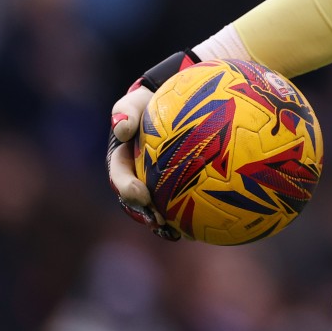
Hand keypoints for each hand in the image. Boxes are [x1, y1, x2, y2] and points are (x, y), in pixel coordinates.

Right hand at [106, 49, 198, 239]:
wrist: (185, 96)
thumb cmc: (158, 97)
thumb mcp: (139, 100)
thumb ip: (127, 110)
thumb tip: (122, 128)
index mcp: (125, 156)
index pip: (120, 176)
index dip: (127, 188)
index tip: (141, 195)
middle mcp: (139, 172)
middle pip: (138, 199)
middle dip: (144, 213)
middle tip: (157, 221)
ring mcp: (159, 179)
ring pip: (160, 205)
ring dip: (166, 222)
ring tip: (178, 234)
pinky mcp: (182, 183)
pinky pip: (189, 199)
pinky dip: (195, 213)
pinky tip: (211, 225)